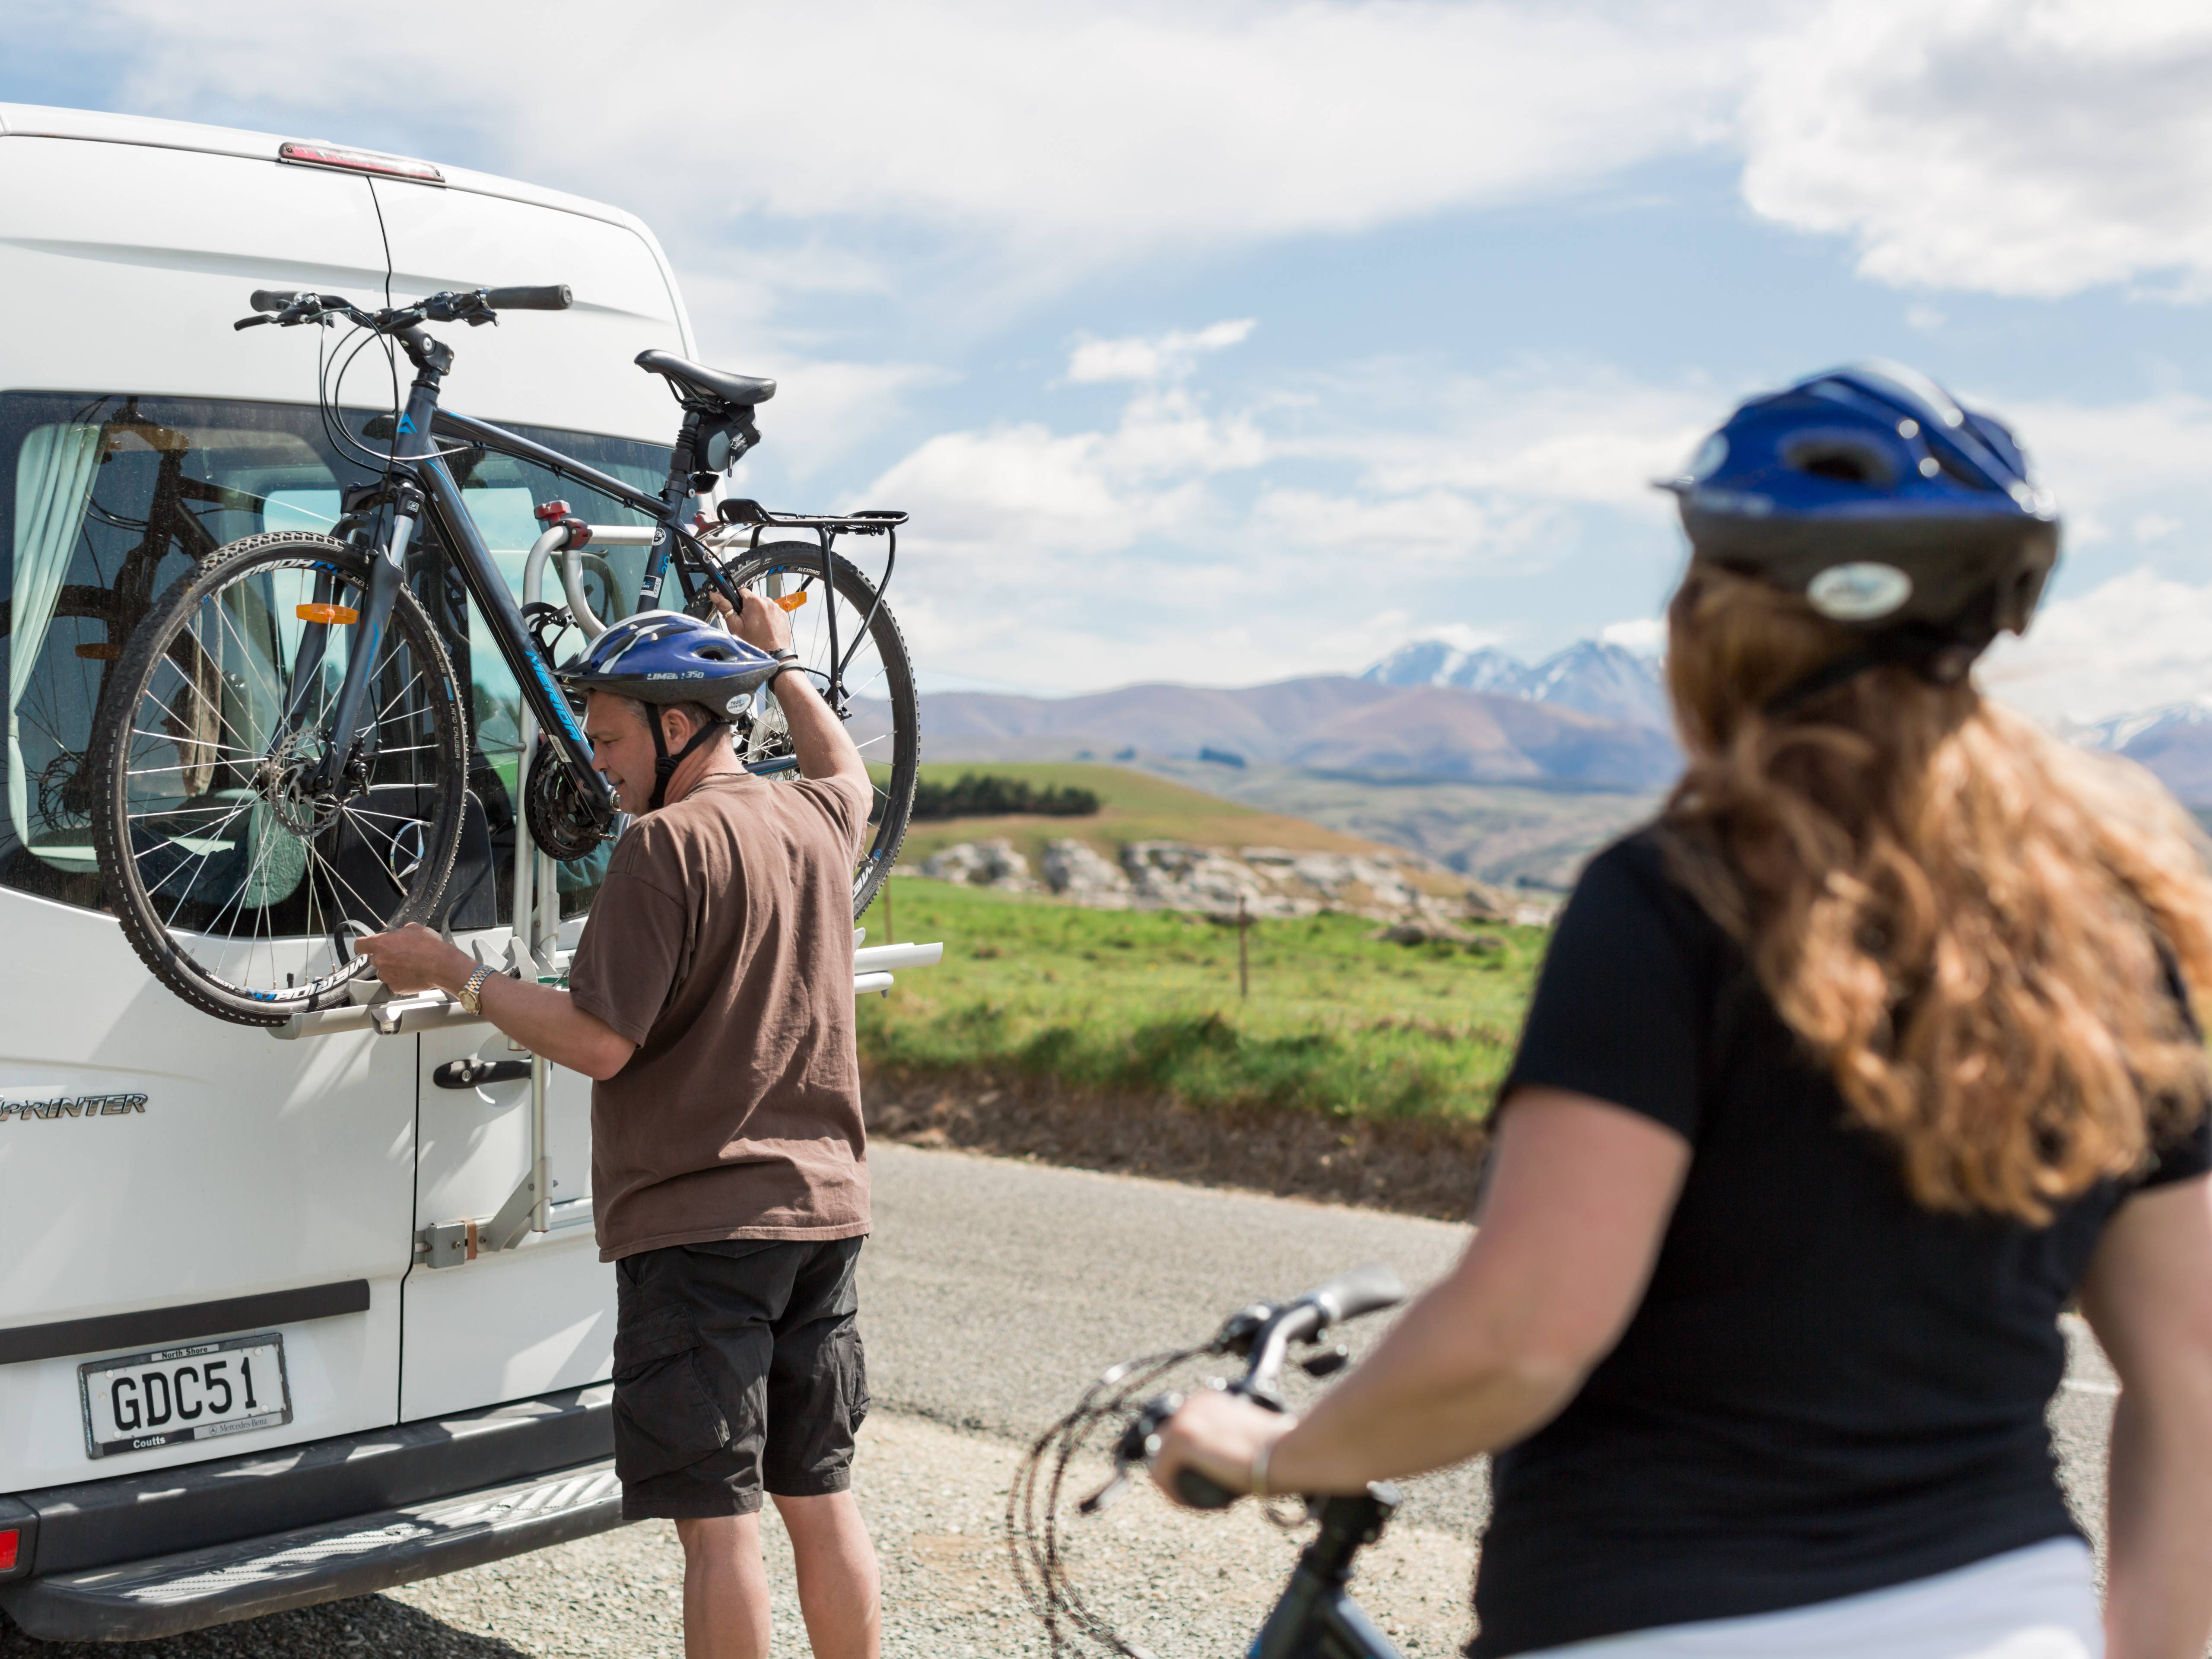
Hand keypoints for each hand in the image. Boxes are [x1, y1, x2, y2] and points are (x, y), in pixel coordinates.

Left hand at [353, 923, 473, 995]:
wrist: (442, 965)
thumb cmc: (430, 946)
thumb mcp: (415, 929)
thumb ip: (401, 932)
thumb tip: (401, 934)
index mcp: (381, 944)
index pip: (359, 945)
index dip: (364, 945)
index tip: (368, 945)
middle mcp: (379, 960)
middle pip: (375, 958)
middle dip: (385, 956)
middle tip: (401, 955)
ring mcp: (386, 976)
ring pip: (384, 971)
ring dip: (392, 969)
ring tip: (409, 966)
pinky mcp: (395, 987)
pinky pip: (394, 982)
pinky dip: (401, 979)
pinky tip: (413, 974)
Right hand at [709, 586, 791, 655]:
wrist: (772, 654)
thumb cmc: (753, 643)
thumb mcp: (735, 626)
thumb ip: (725, 608)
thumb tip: (715, 596)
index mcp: (754, 602)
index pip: (742, 591)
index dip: (738, 601)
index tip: (739, 612)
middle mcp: (767, 602)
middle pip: (753, 599)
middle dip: (749, 608)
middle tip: (748, 624)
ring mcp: (777, 608)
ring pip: (763, 605)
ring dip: (759, 613)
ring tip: (757, 627)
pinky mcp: (783, 614)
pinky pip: (772, 611)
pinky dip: (768, 617)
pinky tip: (765, 628)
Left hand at [1148, 1387, 1297, 1507]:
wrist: (1285, 1452)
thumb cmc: (1279, 1449)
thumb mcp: (1247, 1437)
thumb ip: (1231, 1441)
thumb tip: (1226, 1462)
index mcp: (1206, 1401)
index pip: (1181, 1436)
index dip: (1189, 1463)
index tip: (1207, 1482)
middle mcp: (1190, 1404)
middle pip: (1168, 1448)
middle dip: (1180, 1474)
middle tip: (1203, 1495)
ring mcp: (1183, 1420)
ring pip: (1162, 1463)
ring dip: (1176, 1485)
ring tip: (1201, 1502)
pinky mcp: (1180, 1439)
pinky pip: (1161, 1475)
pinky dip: (1173, 1493)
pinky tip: (1189, 1504)